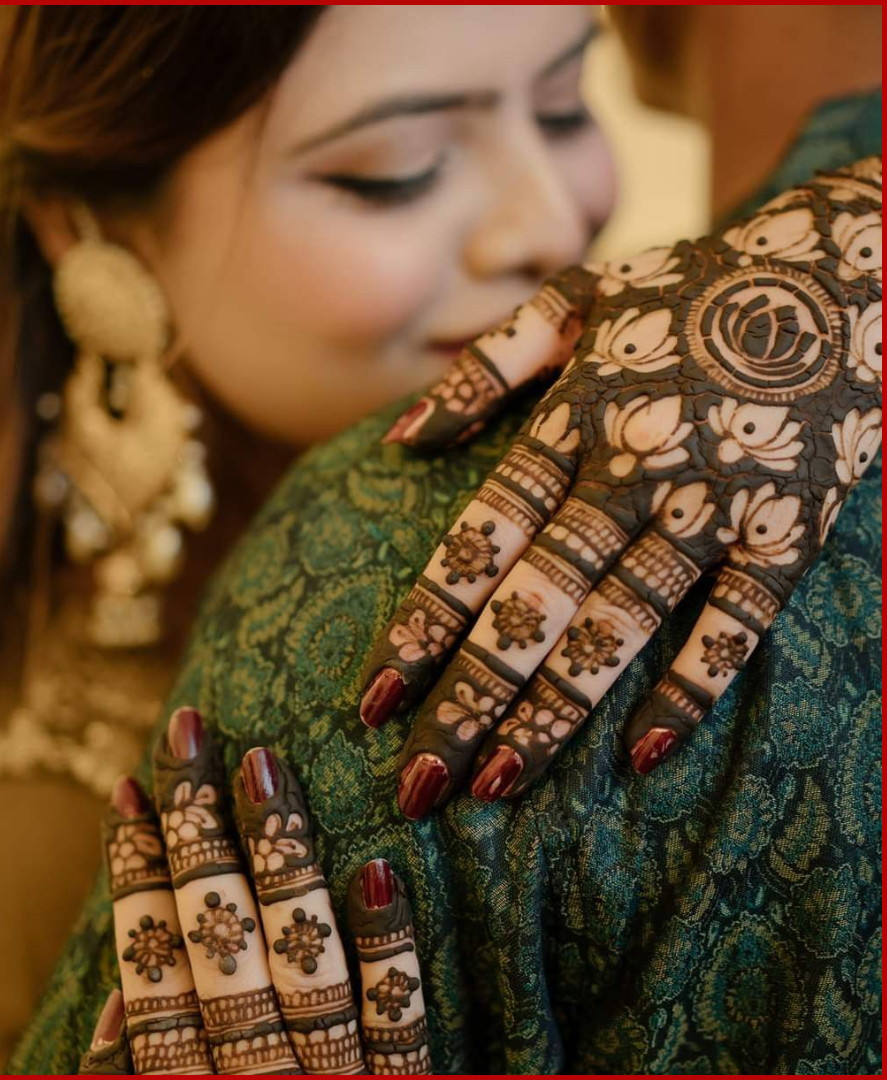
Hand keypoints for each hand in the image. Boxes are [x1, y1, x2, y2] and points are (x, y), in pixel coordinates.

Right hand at [87, 710, 430, 1073]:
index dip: (135, 876)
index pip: (149, 967)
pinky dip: (388, 950)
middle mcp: (254, 1078)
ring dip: (281, 859)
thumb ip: (124, 1076)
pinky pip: (399, 1025)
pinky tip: (378, 871)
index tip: (127, 788)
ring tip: (262, 764)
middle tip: (186, 731)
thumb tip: (116, 1000)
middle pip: (218, 940)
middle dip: (196, 830)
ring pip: (302, 961)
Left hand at [361, 158, 879, 817]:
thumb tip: (399, 439)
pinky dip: (695, 687)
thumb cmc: (692, 289)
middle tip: (418, 782)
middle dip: (473, 696)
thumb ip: (485, 371)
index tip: (373, 702)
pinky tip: (644, 756)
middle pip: (537, 601)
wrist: (848, 267)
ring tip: (498, 783)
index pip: (479, 541)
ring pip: (623, 624)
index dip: (424, 626)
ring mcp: (718, 505)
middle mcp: (636, 470)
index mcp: (575, 420)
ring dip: (558, 709)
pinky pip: (739, 624)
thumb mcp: (577, 298)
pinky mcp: (792, 531)